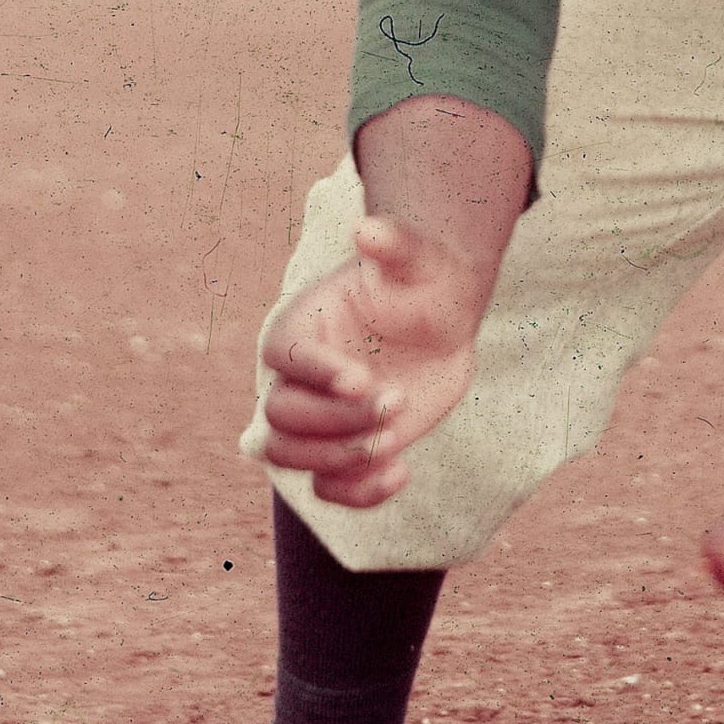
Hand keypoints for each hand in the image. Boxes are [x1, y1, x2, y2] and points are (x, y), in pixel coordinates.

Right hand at [257, 216, 491, 507]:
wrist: (442, 317)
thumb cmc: (423, 279)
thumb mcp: (418, 257)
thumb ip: (394, 244)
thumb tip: (369, 230)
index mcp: (301, 326)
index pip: (281, 356)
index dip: (315, 372)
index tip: (362, 379)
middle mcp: (298, 375)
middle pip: (280, 415)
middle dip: (335, 420)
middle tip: (396, 402)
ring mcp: (317, 417)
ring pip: (288, 456)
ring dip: (336, 459)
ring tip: (393, 442)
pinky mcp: (343, 448)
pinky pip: (326, 487)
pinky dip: (356, 493)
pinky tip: (401, 473)